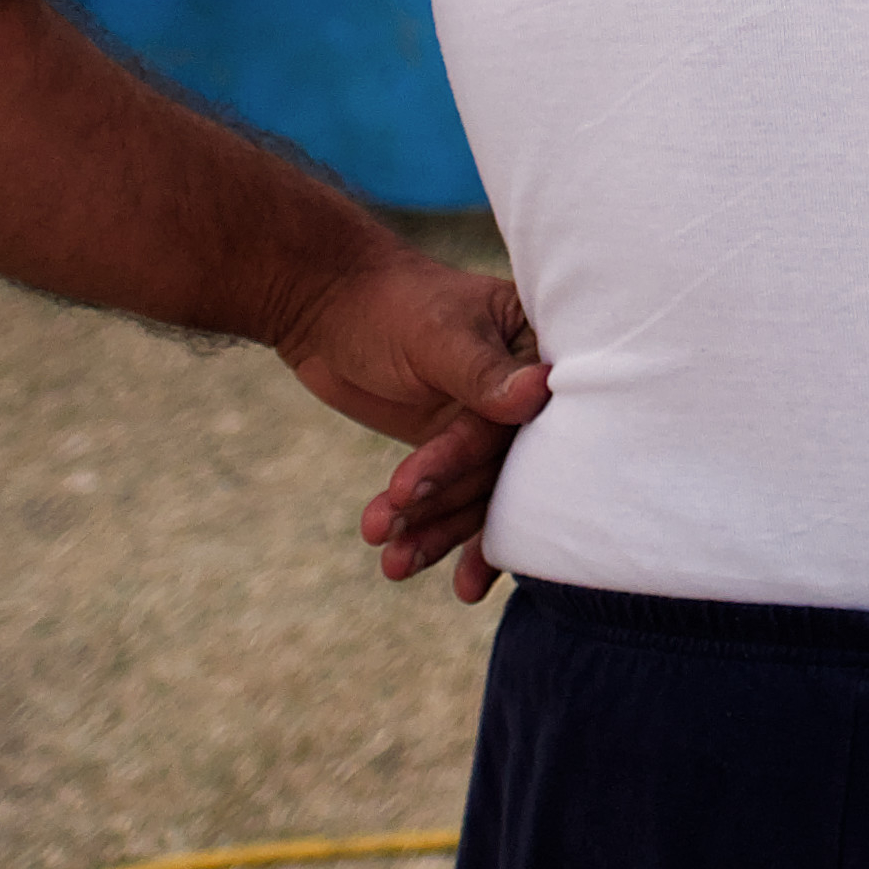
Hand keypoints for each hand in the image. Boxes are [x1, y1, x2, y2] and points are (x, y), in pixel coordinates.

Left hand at [286, 247, 550, 600]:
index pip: (532, 414)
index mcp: (538, 347)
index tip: (435, 481)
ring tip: (391, 563)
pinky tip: (408, 565)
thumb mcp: (435, 334)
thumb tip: (540, 393)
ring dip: (434, 529)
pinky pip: (455, 498)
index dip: (489, 453)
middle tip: (396, 525)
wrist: (328, 304)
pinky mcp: (455, 450)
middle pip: (503, 464)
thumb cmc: (388, 303)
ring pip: (476, 492)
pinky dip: (433, 533)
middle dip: (450, 503)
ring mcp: (489, 423)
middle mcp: (525, 390)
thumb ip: (483, 372)